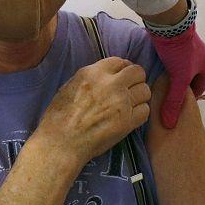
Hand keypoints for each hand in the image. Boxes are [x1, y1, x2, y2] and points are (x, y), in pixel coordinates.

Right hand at [35, 57, 151, 162]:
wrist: (61, 143)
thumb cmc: (59, 117)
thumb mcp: (70, 86)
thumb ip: (91, 78)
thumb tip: (106, 76)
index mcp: (93, 73)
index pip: (120, 61)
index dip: (123, 69)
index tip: (122, 77)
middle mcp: (111, 84)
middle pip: (138, 72)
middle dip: (136, 80)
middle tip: (130, 90)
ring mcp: (121, 102)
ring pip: (145, 91)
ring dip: (139, 97)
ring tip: (130, 105)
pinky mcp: (128, 121)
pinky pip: (145, 110)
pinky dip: (140, 113)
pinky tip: (130, 118)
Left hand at [149, 23, 204, 128]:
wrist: (169, 24)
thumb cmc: (180, 52)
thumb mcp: (178, 79)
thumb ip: (174, 101)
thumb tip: (170, 123)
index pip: (200, 86)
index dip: (191, 97)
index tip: (179, 105)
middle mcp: (200, 54)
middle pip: (190, 77)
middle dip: (181, 87)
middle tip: (168, 97)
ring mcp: (188, 46)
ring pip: (181, 67)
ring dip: (173, 75)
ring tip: (161, 85)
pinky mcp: (176, 40)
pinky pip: (173, 58)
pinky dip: (167, 65)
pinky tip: (157, 70)